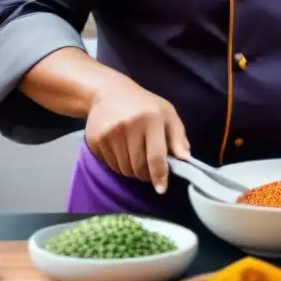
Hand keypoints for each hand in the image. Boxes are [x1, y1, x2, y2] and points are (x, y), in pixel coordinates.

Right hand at [85, 77, 190, 193]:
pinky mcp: (95, 140)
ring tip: (134, 156)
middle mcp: (129, 126)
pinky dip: (117, 164)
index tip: (161, 188)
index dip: (159, 176)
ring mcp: (109, 133)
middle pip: (138, 168)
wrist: (109, 92)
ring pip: (123, 169)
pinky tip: (120, 149)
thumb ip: (178, 136)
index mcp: (151, 119)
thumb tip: (185, 159)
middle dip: (145, 174)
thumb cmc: (144, 105)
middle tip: (148, 169)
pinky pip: (109, 164)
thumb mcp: (167, 114)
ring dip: (131, 170)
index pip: (156, 157)